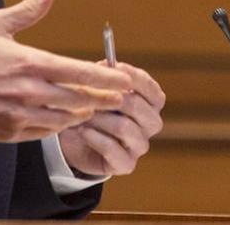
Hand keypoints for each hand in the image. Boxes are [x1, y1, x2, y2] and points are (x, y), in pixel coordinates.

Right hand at [0, 0, 131, 141]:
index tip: (125, 81)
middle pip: (79, 99)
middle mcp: (29, 92)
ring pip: (66, 118)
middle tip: (119, 97)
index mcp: (30, 63)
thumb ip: (28, 10)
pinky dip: (60, 125)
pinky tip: (66, 117)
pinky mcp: (12, 133)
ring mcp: (21, 115)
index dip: (106, 78)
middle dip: (103, 98)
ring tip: (95, 106)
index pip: (78, 72)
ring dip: (83, 112)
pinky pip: (46, 132)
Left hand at [59, 61, 165, 176]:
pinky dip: (96, 138)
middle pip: (139, 108)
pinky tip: (83, 131)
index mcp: (152, 103)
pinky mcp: (127, 164)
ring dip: (101, 118)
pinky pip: (114, 150)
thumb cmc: (93, 107)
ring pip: (125, 128)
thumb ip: (106, 77)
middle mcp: (151, 124)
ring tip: (84, 114)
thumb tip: (106, 65)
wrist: (77, 140)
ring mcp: (140, 145)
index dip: (135, 79)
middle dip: (112, 98)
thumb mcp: (99, 89)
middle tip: (92, 94)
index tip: (115, 68)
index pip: (153, 91)